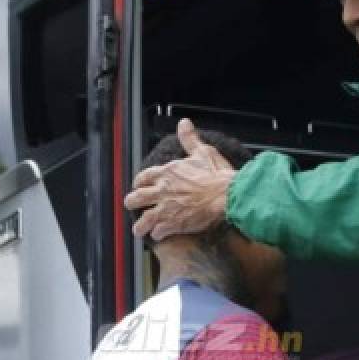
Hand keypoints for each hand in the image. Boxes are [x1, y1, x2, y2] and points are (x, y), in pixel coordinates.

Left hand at [124, 118, 235, 240]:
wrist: (227, 195)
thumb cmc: (217, 174)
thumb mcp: (202, 152)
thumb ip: (189, 139)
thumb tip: (184, 123)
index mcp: (168, 172)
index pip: (143, 177)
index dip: (139, 183)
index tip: (139, 186)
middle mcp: (162, 190)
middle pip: (135, 198)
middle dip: (132, 203)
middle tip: (132, 206)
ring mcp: (166, 208)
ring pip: (143, 219)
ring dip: (140, 225)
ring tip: (139, 230)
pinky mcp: (174, 223)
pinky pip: (157, 231)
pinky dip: (156, 234)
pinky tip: (158, 236)